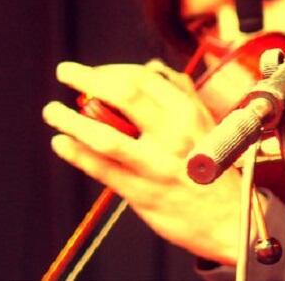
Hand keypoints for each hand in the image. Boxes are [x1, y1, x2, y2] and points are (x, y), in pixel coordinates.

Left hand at [42, 60, 242, 263]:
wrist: (231, 217)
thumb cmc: (216, 170)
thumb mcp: (207, 124)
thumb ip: (181, 95)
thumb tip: (151, 67)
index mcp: (191, 113)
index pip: (145, 77)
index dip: (112, 69)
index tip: (95, 70)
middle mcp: (175, 135)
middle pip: (124, 96)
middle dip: (87, 79)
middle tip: (67, 73)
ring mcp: (157, 164)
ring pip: (105, 135)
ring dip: (71, 120)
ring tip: (53, 112)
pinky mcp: (143, 192)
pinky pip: (101, 169)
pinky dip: (76, 152)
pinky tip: (63, 143)